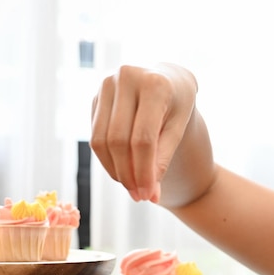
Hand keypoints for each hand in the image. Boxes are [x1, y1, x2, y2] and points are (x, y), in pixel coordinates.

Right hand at [90, 64, 197, 202]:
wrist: (168, 79)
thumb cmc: (178, 104)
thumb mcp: (179, 128)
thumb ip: (163, 159)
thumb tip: (149, 195)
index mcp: (154, 84)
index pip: (143, 138)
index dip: (144, 171)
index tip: (148, 195)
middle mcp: (126, 78)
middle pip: (119, 140)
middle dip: (128, 174)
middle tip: (139, 196)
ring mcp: (106, 85)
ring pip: (101, 140)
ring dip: (114, 170)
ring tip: (131, 187)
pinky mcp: (95, 96)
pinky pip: (95, 135)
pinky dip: (107, 159)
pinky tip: (122, 171)